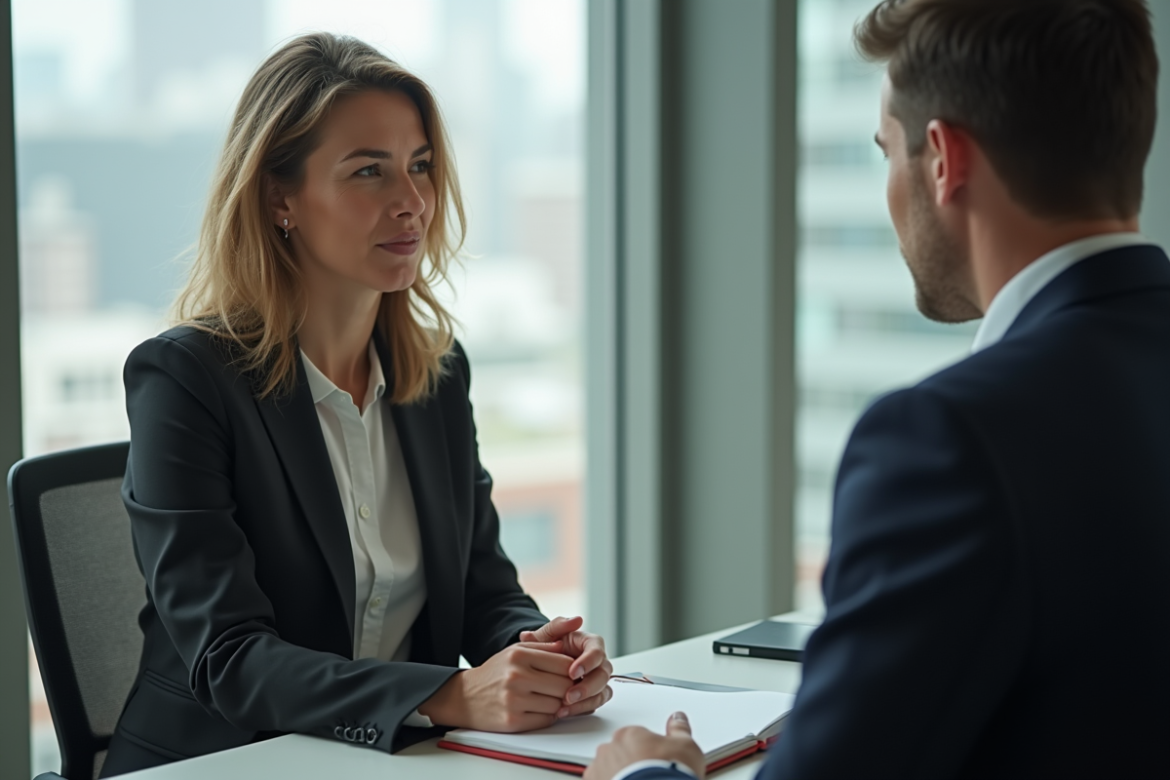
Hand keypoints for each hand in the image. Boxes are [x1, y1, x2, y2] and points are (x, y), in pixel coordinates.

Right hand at [418, 641, 573, 731]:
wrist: (465, 697)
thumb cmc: (495, 672)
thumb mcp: (515, 651)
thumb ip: (542, 646)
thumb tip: (566, 646)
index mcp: (519, 656)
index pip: (564, 664)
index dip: (574, 670)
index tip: (572, 674)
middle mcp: (516, 676)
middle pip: (564, 686)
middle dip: (569, 689)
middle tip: (564, 688)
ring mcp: (514, 700)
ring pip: (557, 705)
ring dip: (558, 704)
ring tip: (548, 698)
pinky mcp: (512, 722)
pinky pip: (545, 720)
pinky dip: (547, 716)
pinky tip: (538, 709)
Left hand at [521, 616, 613, 717]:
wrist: (540, 663)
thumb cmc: (547, 645)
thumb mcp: (548, 633)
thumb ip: (558, 625)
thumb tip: (575, 620)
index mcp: (591, 644)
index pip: (597, 652)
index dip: (587, 663)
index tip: (572, 672)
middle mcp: (599, 662)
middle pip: (603, 675)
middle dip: (588, 687)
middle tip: (569, 695)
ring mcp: (598, 680)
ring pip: (602, 692)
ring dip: (585, 702)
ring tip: (564, 708)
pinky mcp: (593, 695)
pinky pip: (594, 704)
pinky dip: (580, 710)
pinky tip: (563, 712)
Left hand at [585, 712, 705, 779]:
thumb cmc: (667, 774)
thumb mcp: (686, 747)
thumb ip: (679, 730)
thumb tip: (678, 718)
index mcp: (628, 735)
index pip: (636, 739)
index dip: (649, 753)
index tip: (658, 763)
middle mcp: (609, 751)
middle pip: (620, 754)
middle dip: (632, 764)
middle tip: (650, 777)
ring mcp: (599, 771)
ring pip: (608, 771)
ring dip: (619, 777)